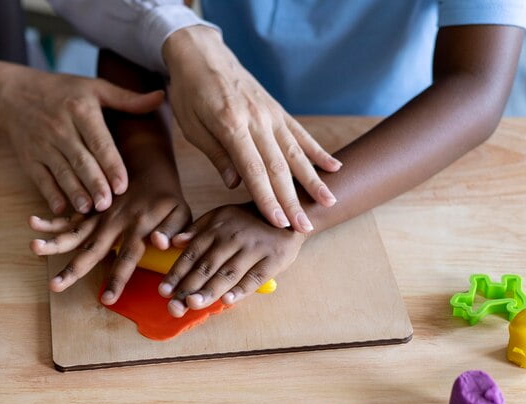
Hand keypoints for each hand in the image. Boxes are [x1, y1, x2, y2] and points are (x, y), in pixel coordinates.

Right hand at [0, 61, 163, 214]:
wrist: (13, 93)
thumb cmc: (62, 91)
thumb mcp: (93, 87)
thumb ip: (127, 98)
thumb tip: (161, 97)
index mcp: (80, 109)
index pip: (98, 141)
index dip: (110, 164)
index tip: (122, 184)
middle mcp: (60, 128)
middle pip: (80, 160)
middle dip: (94, 183)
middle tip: (107, 204)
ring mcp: (42, 145)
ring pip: (61, 172)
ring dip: (74, 192)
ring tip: (88, 209)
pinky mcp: (29, 159)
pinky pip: (40, 179)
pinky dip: (50, 195)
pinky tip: (61, 209)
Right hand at [29, 172, 190, 304]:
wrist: (148, 161)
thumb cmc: (167, 195)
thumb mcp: (180, 211)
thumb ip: (173, 230)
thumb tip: (160, 244)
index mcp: (138, 226)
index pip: (128, 258)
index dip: (117, 279)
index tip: (106, 299)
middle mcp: (114, 222)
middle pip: (91, 249)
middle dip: (73, 269)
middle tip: (55, 285)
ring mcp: (99, 214)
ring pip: (74, 231)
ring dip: (53, 241)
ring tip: (34, 247)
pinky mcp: (89, 207)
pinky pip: (68, 216)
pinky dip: (52, 220)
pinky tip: (34, 223)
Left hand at [159, 203, 305, 316]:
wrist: (287, 212)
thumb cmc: (246, 220)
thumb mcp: (220, 216)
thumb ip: (197, 230)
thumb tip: (174, 242)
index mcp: (216, 228)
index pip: (192, 254)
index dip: (177, 273)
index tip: (163, 291)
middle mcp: (232, 237)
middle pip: (207, 266)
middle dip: (188, 287)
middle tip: (173, 305)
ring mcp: (254, 248)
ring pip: (228, 273)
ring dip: (210, 290)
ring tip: (193, 304)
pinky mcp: (273, 259)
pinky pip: (255, 276)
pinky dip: (241, 289)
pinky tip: (227, 301)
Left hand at [162, 26, 340, 233]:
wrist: (202, 53)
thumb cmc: (190, 92)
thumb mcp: (192, 126)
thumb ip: (217, 154)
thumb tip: (235, 184)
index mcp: (232, 125)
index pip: (253, 171)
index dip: (267, 199)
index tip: (279, 223)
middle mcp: (258, 119)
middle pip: (279, 168)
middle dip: (293, 201)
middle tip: (305, 228)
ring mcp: (271, 114)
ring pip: (296, 153)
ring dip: (313, 180)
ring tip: (329, 202)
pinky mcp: (277, 110)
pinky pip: (300, 134)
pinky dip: (318, 152)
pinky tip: (335, 167)